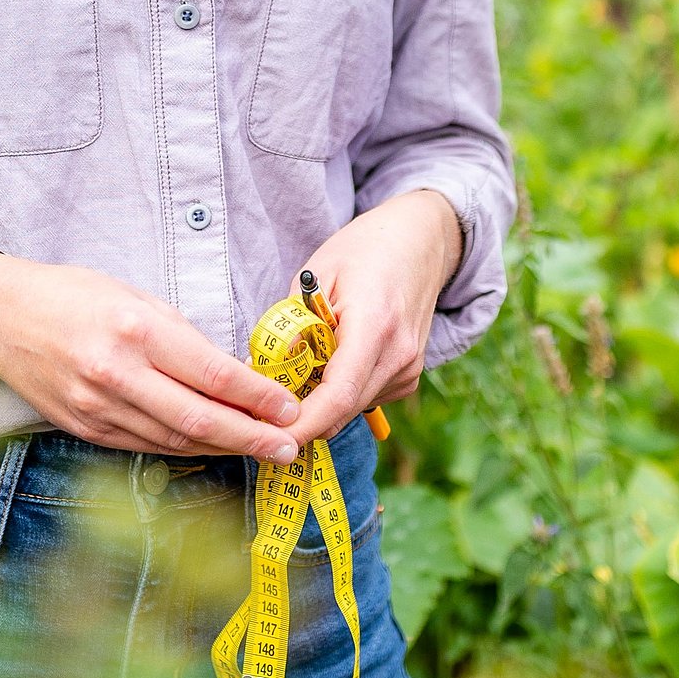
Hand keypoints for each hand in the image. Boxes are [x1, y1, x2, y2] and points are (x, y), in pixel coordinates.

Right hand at [0, 254, 302, 460]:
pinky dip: (185, 450)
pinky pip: (145, 446)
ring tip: (263, 451)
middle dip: (253, 437)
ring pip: (175, 441)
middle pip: (199, 419)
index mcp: (135, 330)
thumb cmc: (70, 294)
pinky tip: (212, 448)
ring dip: (224, 449)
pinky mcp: (84, 428)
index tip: (291, 408)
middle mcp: (116, 373)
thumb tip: (228, 372)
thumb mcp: (132, 294)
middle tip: (291, 448)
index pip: (211, 374)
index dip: (258, 397)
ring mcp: (97, 407)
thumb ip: (179, 335)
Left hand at [284, 192, 461, 448]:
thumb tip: (265, 372)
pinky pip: (363, 399)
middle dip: (298, 418)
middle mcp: (399, 355)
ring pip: (350, 410)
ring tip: (296, 367)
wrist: (420, 242)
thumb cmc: (363, 250)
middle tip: (258, 407)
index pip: (338, 394)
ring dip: (317, 403)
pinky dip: (337, 393)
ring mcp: (408, 370)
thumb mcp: (315, 275)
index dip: (302, 424)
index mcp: (375, 324)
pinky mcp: (408, 377)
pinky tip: (327, 362)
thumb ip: (293, 326)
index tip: (266, 435)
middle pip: (341, 411)